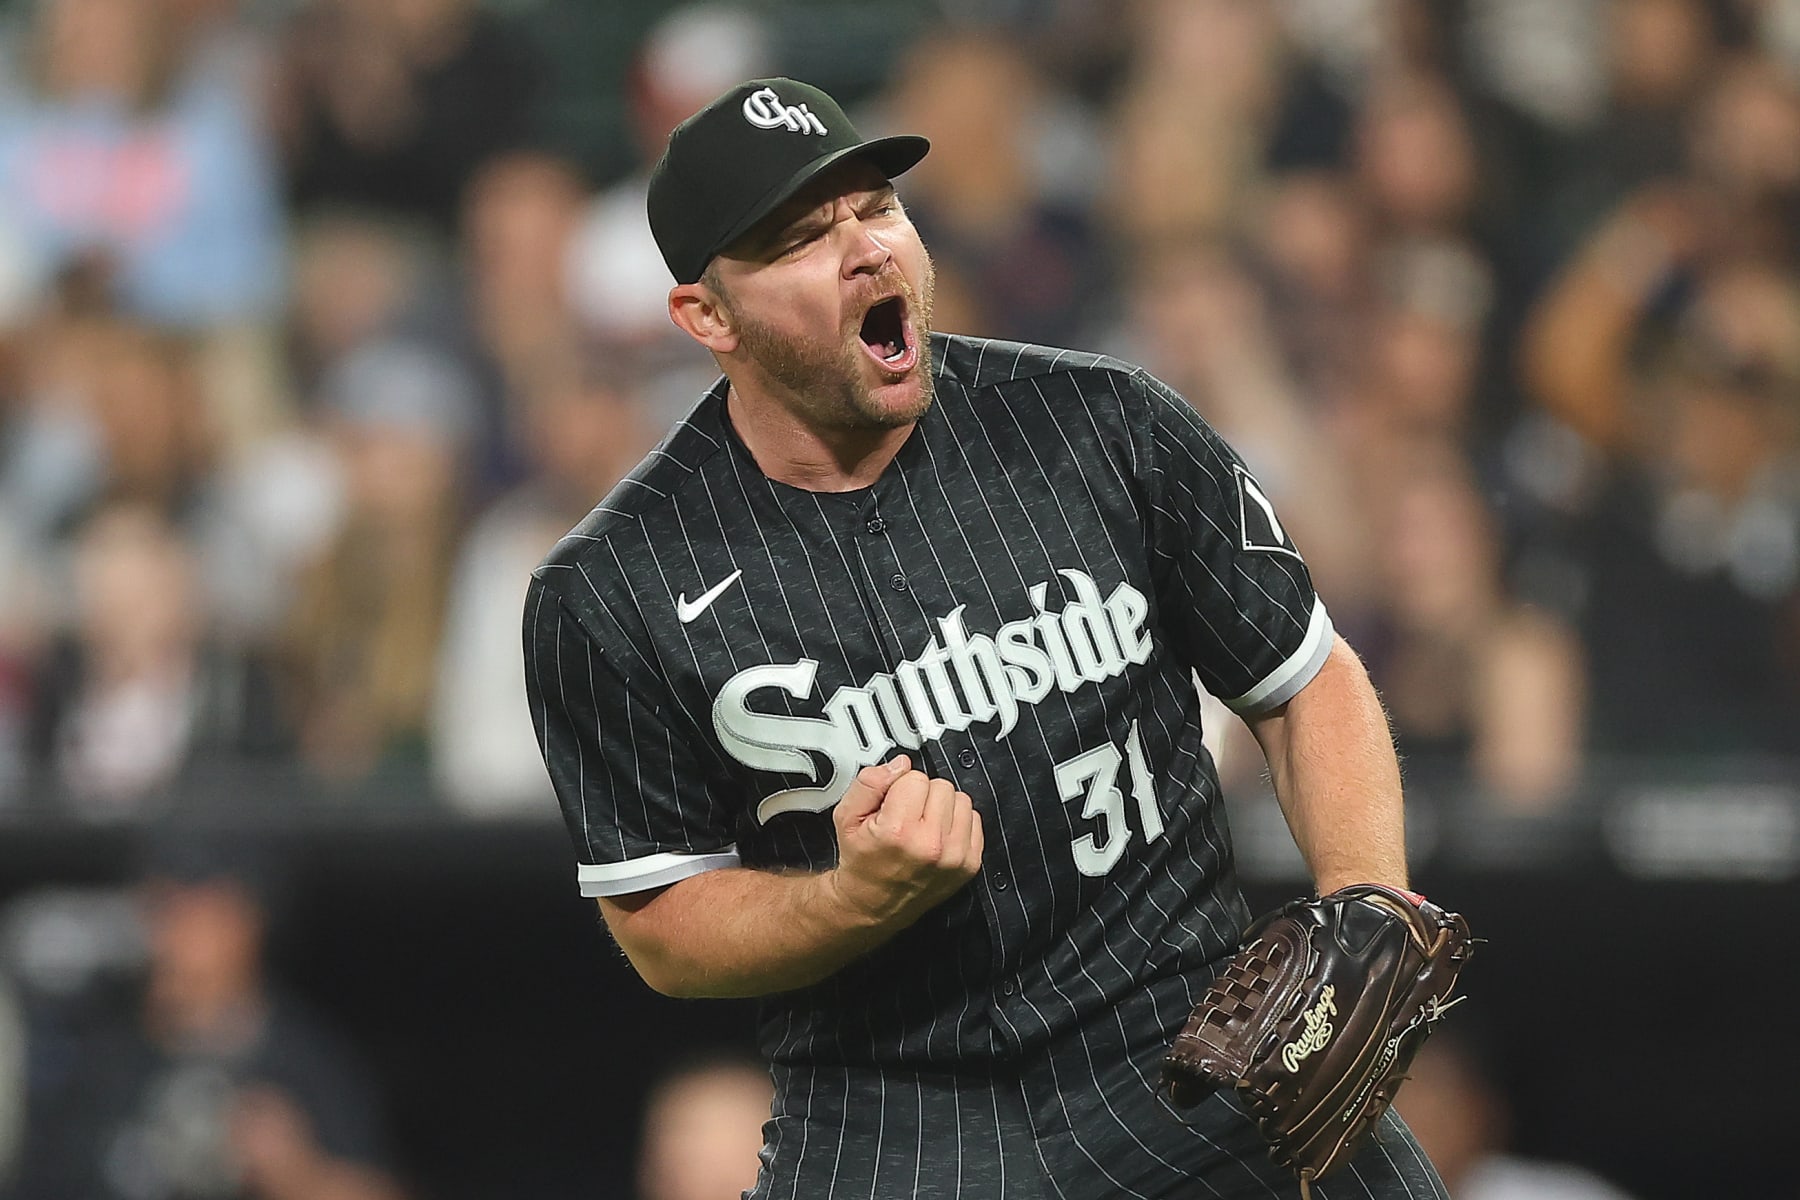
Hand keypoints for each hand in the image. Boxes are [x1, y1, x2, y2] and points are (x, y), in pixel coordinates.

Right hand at [825, 755, 983, 927]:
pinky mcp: (969, 864)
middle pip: (941, 786)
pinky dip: (956, 823)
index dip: (900, 787)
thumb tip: (900, 765)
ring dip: (942, 807)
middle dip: (922, 795)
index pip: (915, 777)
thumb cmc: (861, 861)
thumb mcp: (847, 816)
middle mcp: (930, 845)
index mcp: (898, 831)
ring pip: (961, 800)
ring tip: (922, 825)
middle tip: (906, 815)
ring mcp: (954, 857)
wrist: (872, 903)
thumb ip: (869, 783)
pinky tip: (937, 835)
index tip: (891, 805)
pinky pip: (974, 819)